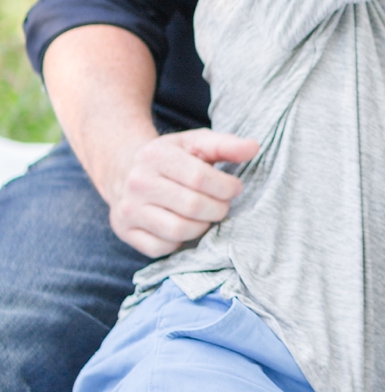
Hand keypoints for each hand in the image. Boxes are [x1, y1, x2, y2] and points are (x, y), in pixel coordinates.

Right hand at [107, 129, 259, 258]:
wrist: (123, 169)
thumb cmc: (170, 157)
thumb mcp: (195, 143)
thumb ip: (225, 144)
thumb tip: (253, 147)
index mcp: (156, 155)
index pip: (199, 178)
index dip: (226, 187)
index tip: (235, 188)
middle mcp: (138, 183)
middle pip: (192, 207)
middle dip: (218, 209)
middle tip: (222, 205)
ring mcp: (128, 209)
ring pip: (178, 231)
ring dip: (202, 227)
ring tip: (206, 216)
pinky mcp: (125, 231)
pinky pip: (161, 248)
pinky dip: (179, 242)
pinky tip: (185, 226)